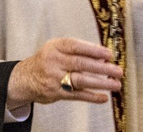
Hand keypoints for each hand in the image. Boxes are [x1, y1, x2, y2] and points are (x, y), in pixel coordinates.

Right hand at [6, 38, 123, 108]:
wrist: (25, 78)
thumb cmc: (47, 61)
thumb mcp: (58, 49)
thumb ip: (79, 51)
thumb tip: (103, 56)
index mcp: (56, 47)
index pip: (77, 46)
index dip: (94, 50)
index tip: (109, 54)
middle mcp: (54, 62)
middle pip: (81, 64)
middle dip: (102, 68)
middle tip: (117, 70)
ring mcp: (54, 78)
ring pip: (80, 80)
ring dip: (100, 83)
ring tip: (115, 84)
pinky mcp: (56, 93)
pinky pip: (76, 95)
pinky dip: (91, 97)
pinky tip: (103, 97)